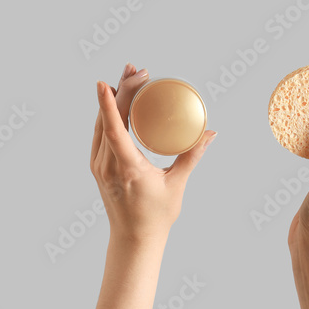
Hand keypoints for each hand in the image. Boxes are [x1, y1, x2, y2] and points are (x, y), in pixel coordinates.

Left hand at [91, 64, 217, 241]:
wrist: (133, 239)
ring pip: (101, 124)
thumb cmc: (157, 215)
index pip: (113, 129)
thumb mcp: (177, 185)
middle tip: (138, 70)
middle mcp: (107, 165)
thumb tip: (211, 132)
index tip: (104, 81)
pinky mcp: (98, 166)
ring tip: (129, 76)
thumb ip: (192, 155)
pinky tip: (117, 99)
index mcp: (127, 168)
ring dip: (113, 99)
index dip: (108, 103)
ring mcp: (99, 165)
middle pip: (108, 119)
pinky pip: (100, 133)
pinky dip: (108, 114)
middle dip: (121, 90)